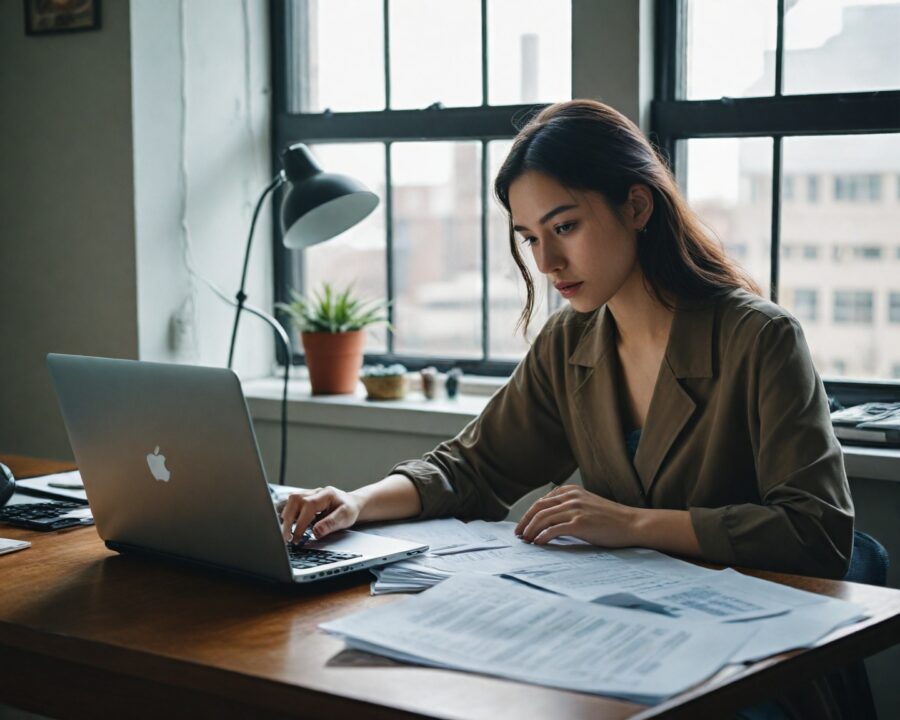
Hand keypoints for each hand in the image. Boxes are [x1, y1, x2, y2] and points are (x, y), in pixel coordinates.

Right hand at [277, 486, 362, 543]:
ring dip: (287, 516)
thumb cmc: (349, 510)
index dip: (301, 523)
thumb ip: (330, 524)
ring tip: (287, 532)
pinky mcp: (305, 498)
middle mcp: (316, 492)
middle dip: (288, 520)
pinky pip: (292, 503)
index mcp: (326, 494)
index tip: (297, 537)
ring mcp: (309, 493)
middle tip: (286, 537)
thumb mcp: (345, 518)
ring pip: (291, 501)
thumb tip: (316, 532)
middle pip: (295, 500)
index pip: (309, 506)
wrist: (351, 503)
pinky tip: (290, 524)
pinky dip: (289, 514)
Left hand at [515, 485, 639, 546]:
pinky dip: (542, 537)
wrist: (632, 524)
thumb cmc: (612, 518)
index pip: (542, 501)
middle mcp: (572, 497)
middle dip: (525, 522)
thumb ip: (570, 506)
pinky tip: (538, 543)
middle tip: (519, 534)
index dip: (529, 514)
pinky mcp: (580, 523)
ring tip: (526, 540)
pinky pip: (553, 530)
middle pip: (539, 508)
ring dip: (531, 530)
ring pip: (543, 518)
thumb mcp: (588, 504)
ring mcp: (575, 509)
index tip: (522, 526)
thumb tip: (550, 520)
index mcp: (572, 491)